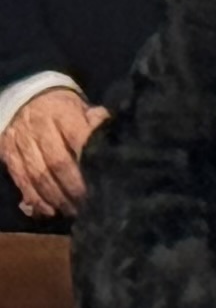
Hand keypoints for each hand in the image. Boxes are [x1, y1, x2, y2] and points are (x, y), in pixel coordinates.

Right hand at [0, 84, 104, 219]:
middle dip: (75, 188)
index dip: (90, 163)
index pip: (78, 139)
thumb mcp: (81, 106)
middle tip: (91, 205)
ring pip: (38, 176)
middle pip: (57, 163)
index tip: (104, 181)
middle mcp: (39, 128)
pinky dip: (35, 199)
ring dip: (57, 198)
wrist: (23, 96)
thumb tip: (113, 133)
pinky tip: (49, 211)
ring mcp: (21, 142)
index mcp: (62, 114)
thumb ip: (96, 122)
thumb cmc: (61, 107)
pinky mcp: (8, 154)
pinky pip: (21, 180)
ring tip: (74, 212)